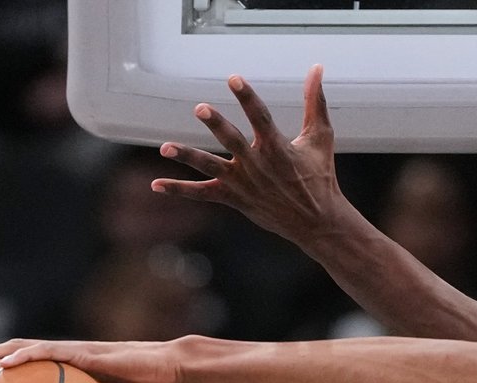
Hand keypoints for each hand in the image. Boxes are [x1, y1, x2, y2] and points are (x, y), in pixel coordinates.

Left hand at [0, 339, 183, 382]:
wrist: (171, 370)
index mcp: (61, 376)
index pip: (14, 380)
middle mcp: (58, 360)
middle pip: (3, 362)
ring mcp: (70, 352)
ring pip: (18, 350)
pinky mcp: (86, 352)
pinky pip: (51, 352)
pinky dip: (27, 356)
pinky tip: (7, 364)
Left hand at [151, 65, 347, 244]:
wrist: (317, 222)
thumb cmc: (320, 176)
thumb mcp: (320, 137)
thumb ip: (315, 101)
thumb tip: (317, 67)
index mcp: (278, 148)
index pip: (260, 117)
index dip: (247, 97)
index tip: (234, 79)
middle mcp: (257, 165)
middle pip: (232, 141)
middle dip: (217, 125)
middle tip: (200, 108)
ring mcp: (243, 183)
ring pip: (211, 167)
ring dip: (188, 157)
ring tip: (166, 148)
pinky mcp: (235, 199)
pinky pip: (202, 194)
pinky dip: (179, 189)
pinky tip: (156, 184)